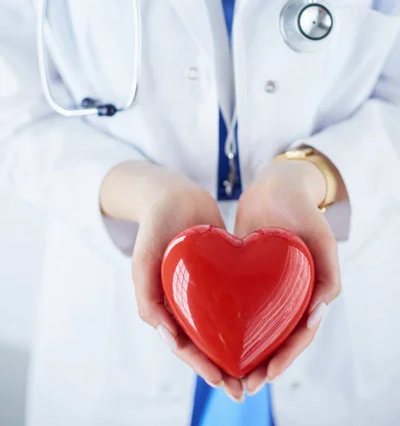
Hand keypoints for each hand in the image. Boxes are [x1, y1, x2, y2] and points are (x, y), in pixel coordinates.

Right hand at [100, 161, 243, 400]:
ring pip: (223, 327)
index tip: (225, 382)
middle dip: (224, 367)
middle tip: (246, 388)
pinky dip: (248, 317)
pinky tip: (269, 326)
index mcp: (166, 306)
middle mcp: (186, 303)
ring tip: (261, 368)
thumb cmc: (154, 227)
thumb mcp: (143, 261)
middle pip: (206, 343)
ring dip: (238, 349)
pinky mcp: (222, 275)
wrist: (175, 194)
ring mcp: (205, 289)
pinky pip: (236, 301)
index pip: (185, 345)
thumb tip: (170, 338)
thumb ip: (147, 298)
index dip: (203, 366)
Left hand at [234, 158, 341, 395]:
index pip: (300, 335)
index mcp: (310, 292)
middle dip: (261, 364)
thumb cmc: (302, 209)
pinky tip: (209, 334)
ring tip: (223, 371)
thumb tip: (317, 315)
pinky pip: (236, 305)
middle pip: (276, 338)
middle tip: (242, 386)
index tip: (267, 374)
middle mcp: (289, 294)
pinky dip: (227, 323)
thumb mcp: (322, 238)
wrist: (275, 185)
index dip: (286, 358)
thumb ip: (328, 274)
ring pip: (256, 327)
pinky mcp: (245, 276)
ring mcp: (267, 286)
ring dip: (243, 351)